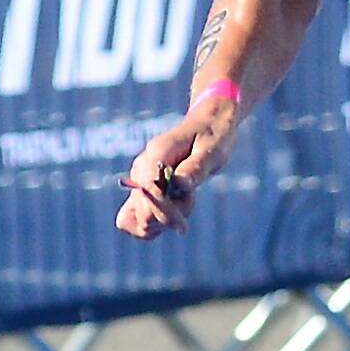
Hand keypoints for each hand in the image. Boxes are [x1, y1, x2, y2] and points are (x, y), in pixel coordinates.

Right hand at [115, 99, 239, 236]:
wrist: (208, 125)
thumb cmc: (212, 135)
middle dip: (168, 217)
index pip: (148, 193)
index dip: (164, 212)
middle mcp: (141, 169)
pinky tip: (176, 210)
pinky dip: (156, 223)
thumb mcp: (211, 150)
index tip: (183, 225)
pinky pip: (137, 218)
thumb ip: (195, 167)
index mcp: (155, 155)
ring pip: (137, 219)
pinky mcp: (145, 190)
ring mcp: (140, 180)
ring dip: (162, 221)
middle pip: (141, 212)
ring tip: (184, 201)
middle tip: (190, 199)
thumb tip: (180, 184)